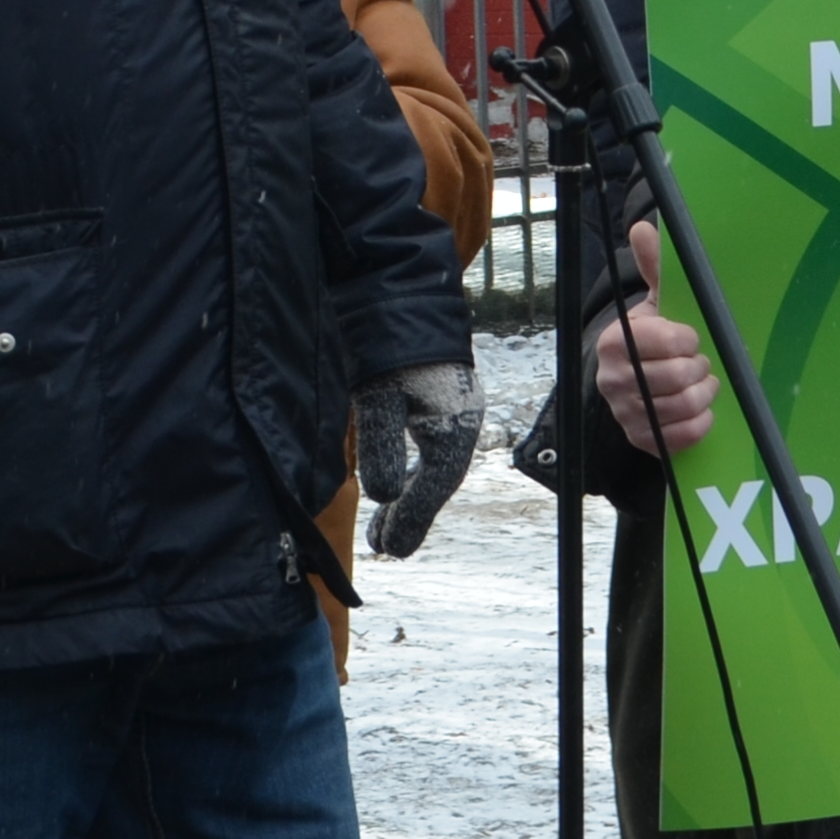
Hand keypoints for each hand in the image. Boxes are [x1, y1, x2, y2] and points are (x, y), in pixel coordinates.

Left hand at [354, 360, 482, 555]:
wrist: (399, 291)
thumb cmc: (391, 343)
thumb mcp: (380, 395)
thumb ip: (382, 445)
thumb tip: (384, 495)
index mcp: (454, 424)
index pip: (436, 484)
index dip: (412, 518)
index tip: (389, 547)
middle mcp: (459, 421)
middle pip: (438, 481)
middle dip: (410, 514)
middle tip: (381, 544)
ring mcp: (449, 411)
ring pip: (433, 468)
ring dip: (409, 498)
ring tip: (381, 526)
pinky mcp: (434, 403)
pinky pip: (427, 453)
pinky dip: (409, 474)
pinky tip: (393, 484)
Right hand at [595, 224, 719, 456]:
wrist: (637, 378)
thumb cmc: (654, 336)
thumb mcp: (657, 301)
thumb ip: (656, 266)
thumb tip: (643, 226)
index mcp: (616, 340)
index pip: (667, 340)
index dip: (690, 339)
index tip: (692, 337)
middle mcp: (613, 379)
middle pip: (678, 377)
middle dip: (700, 367)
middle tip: (700, 362)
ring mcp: (625, 414)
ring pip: (684, 407)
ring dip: (705, 393)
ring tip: (703, 382)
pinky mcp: (640, 441)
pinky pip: (682, 437)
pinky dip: (701, 423)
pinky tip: (701, 410)